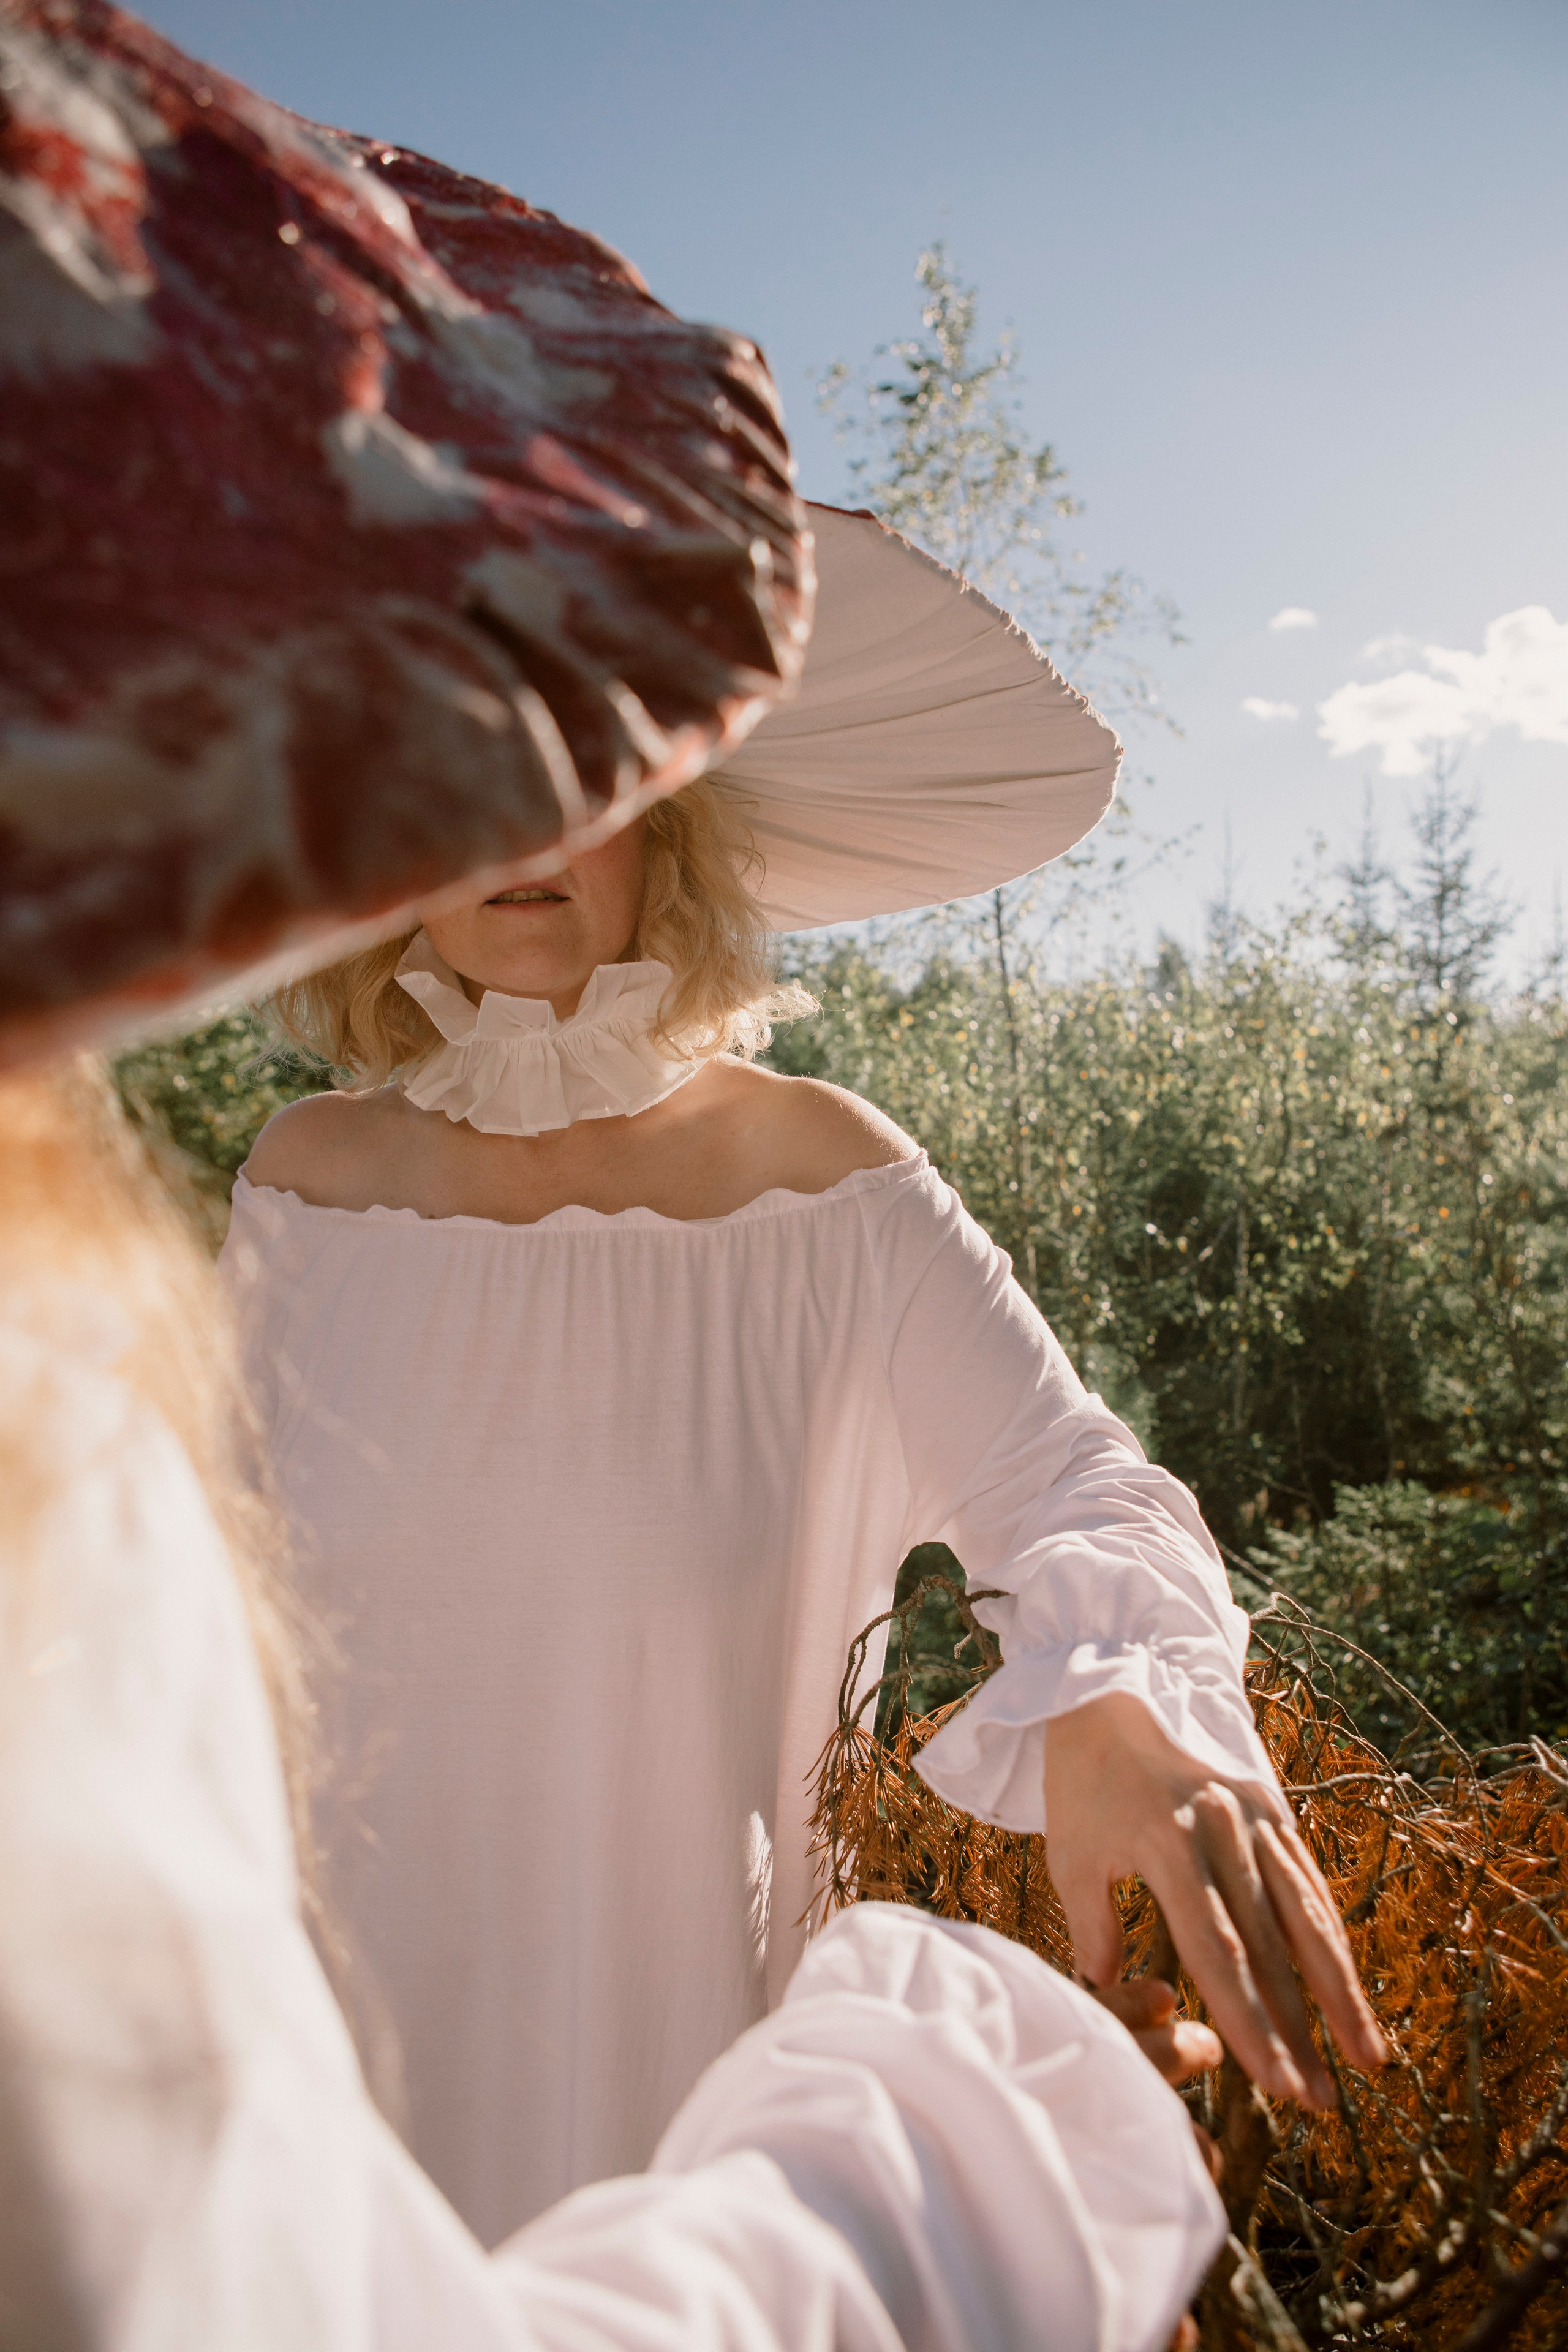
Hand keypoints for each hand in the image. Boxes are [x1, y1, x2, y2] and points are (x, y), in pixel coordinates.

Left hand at [1044, 1692, 1386, 2108]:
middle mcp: (1222, 1831)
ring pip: (1307, 1916)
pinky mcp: (1273, 1806)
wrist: (1114, 1679)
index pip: (1218, 1952)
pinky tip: (1347, 1984)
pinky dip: (1330, 1935)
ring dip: (1337, 1991)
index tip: (1275, 2084)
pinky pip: (1308, 1880)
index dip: (1250, 2023)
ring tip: (1367, 2060)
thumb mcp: (1070, 1848)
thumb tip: (1110, 1991)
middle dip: (1301, 2029)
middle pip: (1272, 1946)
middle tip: (1324, 2102)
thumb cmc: (1083, 1774)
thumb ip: (1093, 1925)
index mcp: (1168, 1843)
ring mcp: (1255, 1816)